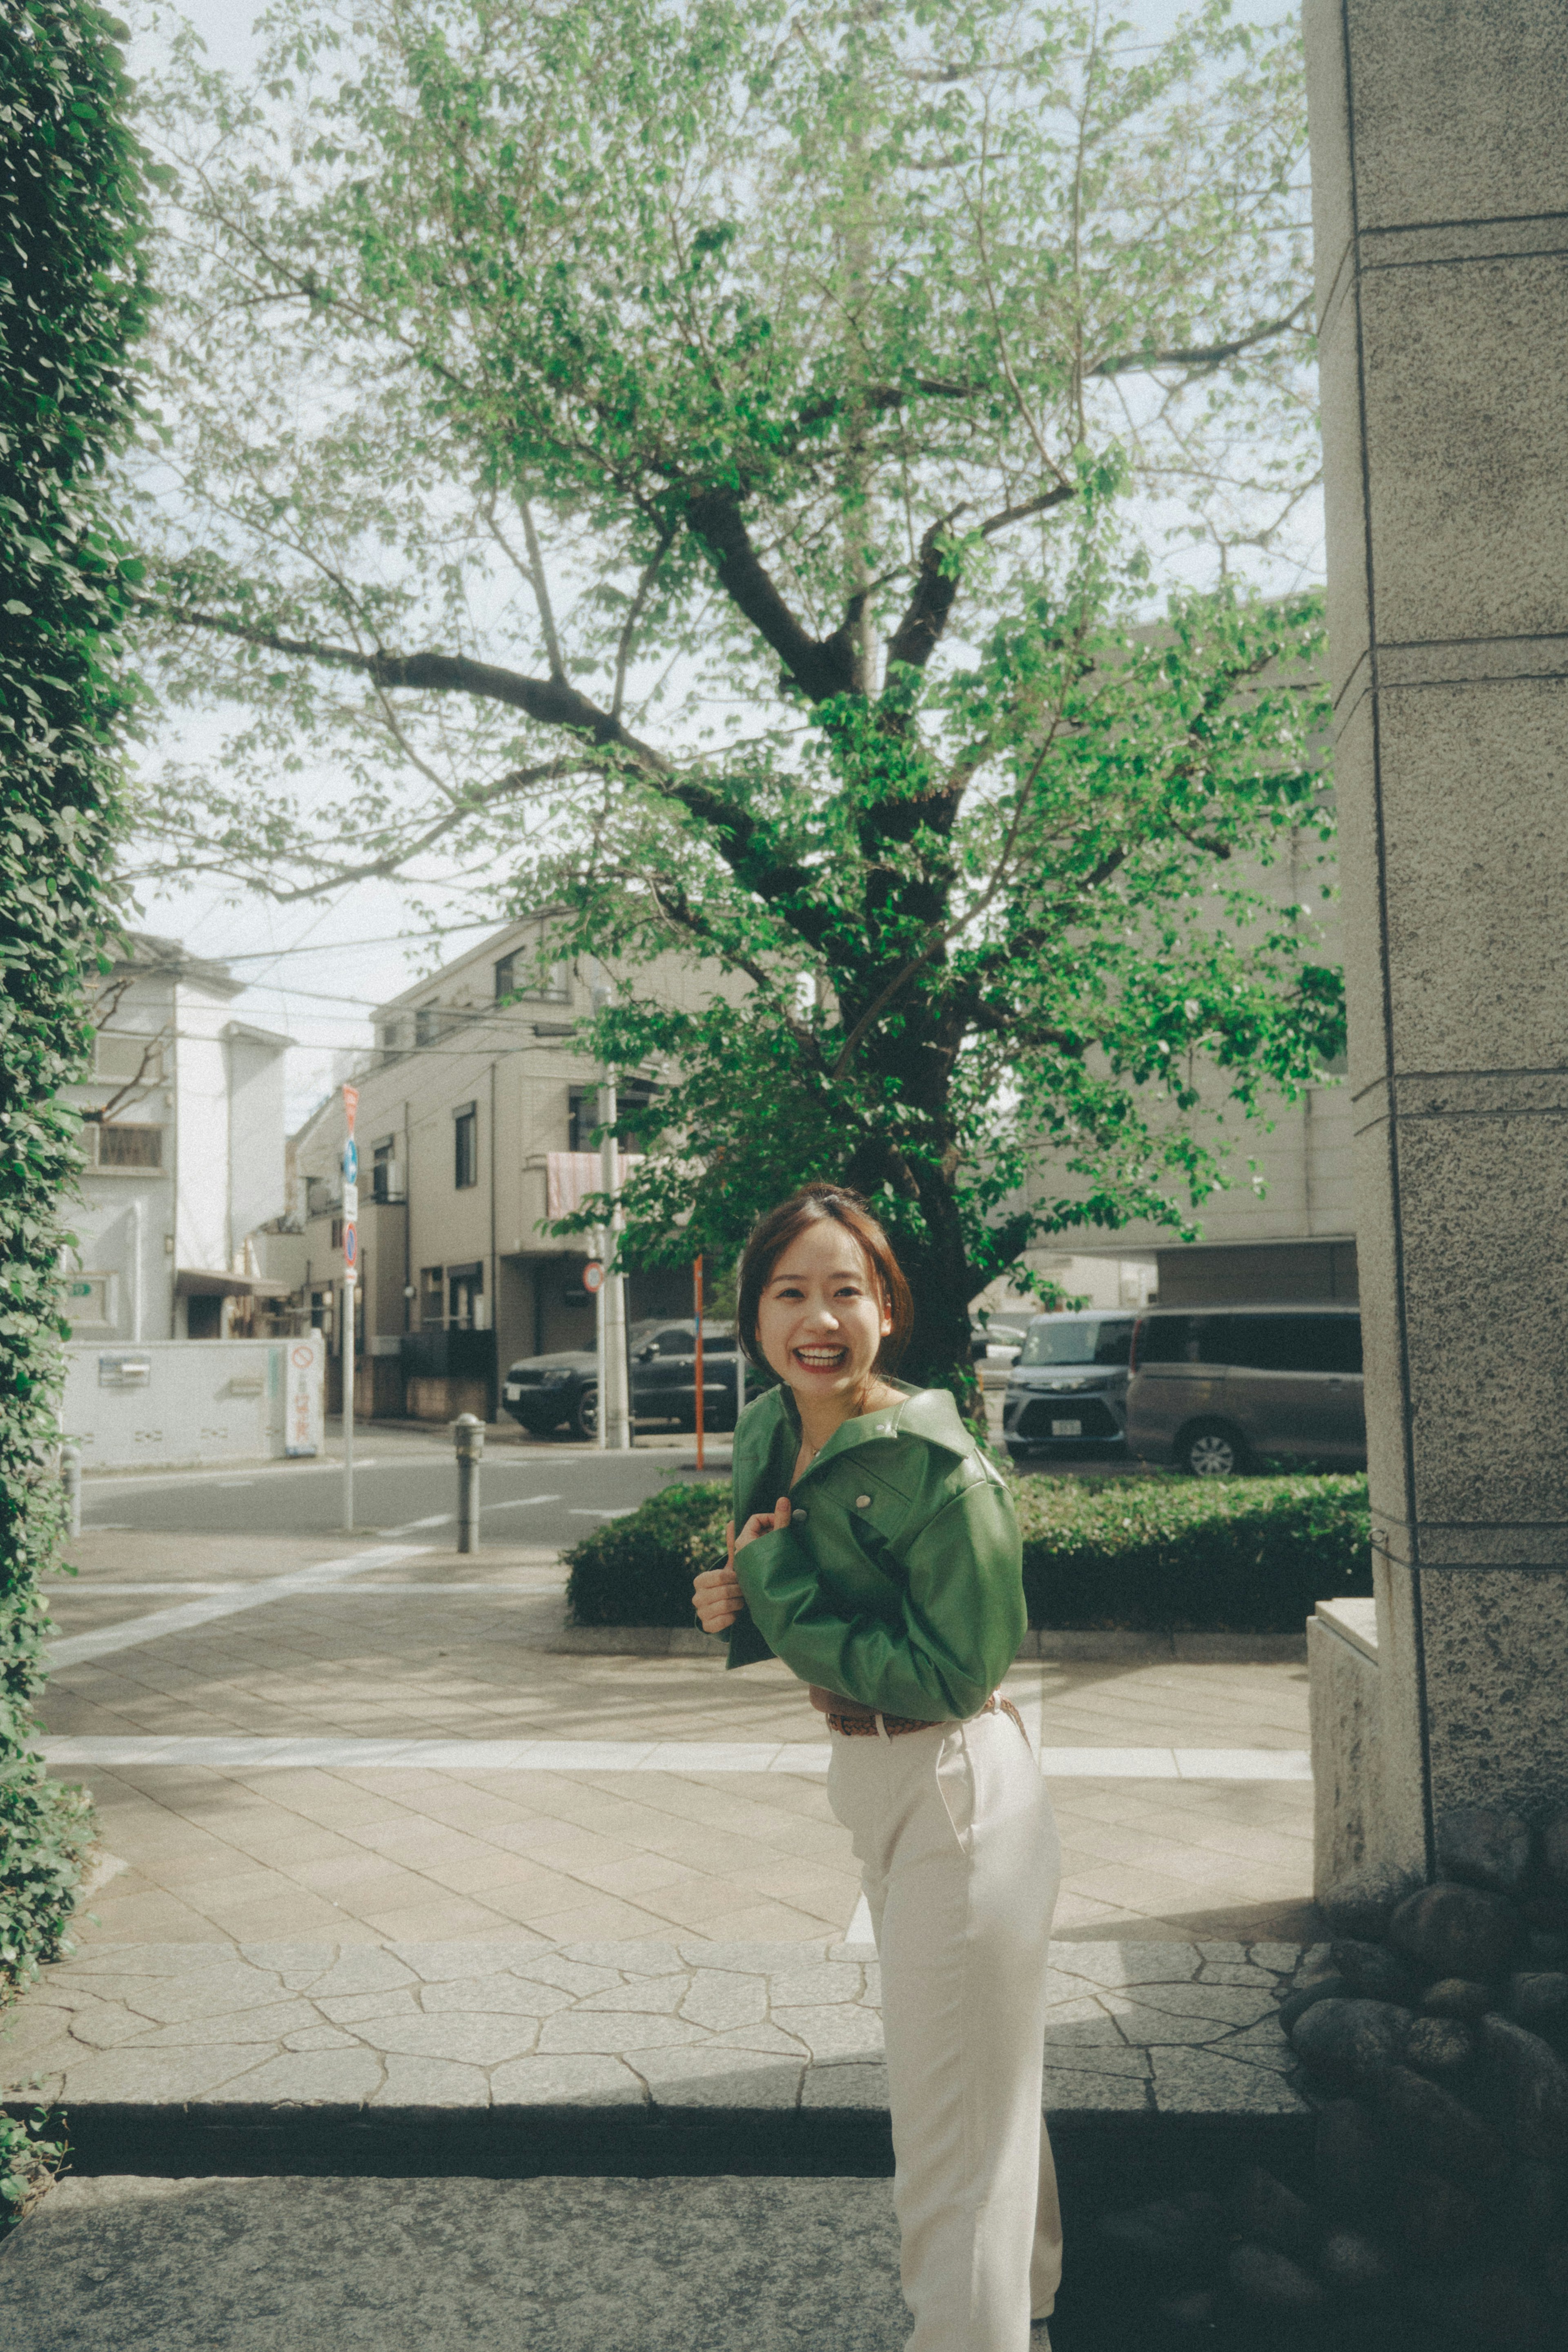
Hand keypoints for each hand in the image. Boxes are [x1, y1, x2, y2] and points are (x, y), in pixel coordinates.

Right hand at [692, 1499, 790, 1632]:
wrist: (726, 1610)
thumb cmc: (730, 1585)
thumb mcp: (730, 1567)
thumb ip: (731, 1547)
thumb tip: (732, 1522)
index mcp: (700, 1580)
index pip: (718, 1577)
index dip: (734, 1578)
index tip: (740, 1579)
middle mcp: (696, 1597)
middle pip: (723, 1592)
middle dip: (738, 1592)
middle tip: (744, 1591)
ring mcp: (700, 1613)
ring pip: (724, 1606)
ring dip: (738, 1604)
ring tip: (742, 1601)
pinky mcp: (707, 1626)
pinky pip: (723, 1622)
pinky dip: (733, 1617)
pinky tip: (736, 1614)